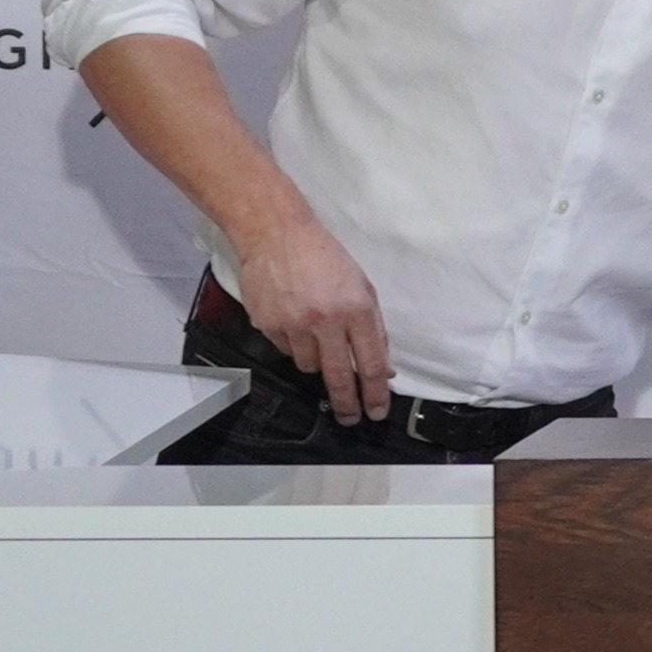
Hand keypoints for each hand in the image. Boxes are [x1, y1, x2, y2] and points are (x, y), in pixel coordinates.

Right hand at [229, 206, 395, 421]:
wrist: (275, 233)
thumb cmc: (323, 257)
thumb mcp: (361, 286)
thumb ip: (374, 328)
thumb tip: (383, 367)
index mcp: (356, 308)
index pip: (371, 363)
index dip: (375, 393)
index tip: (376, 410)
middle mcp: (326, 320)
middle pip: (340, 377)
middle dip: (347, 404)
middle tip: (351, 418)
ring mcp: (294, 324)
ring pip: (308, 366)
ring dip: (316, 360)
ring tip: (314, 334)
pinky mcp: (268, 324)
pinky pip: (286, 349)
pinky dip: (293, 343)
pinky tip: (293, 319)